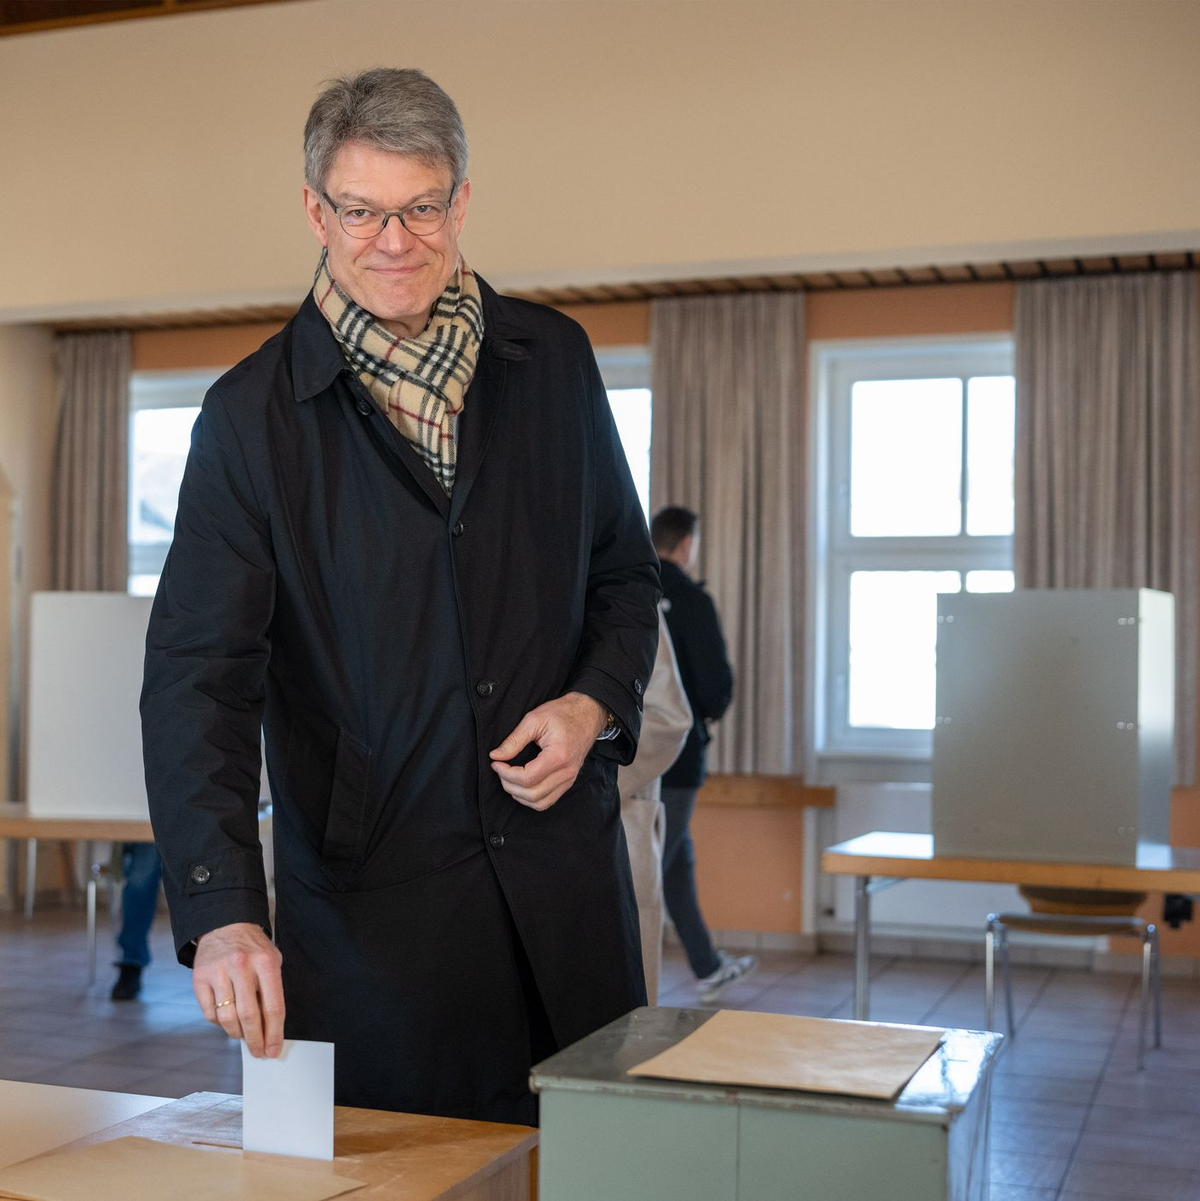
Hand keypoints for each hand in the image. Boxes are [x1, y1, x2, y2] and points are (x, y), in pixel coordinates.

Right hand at [193, 922, 284, 1058]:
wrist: (225, 924)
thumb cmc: (253, 948)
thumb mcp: (271, 961)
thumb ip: (272, 991)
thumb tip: (271, 1029)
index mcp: (265, 962)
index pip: (273, 1007)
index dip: (274, 1033)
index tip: (273, 1050)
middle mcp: (242, 966)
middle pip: (249, 1016)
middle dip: (255, 1040)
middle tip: (258, 1052)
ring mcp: (218, 972)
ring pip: (227, 1018)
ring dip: (237, 1034)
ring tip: (243, 1036)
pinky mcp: (200, 978)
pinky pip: (209, 1013)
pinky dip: (219, 1023)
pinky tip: (227, 1020)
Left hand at [490, 691, 607, 810]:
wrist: (586, 714)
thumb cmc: (562, 714)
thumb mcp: (534, 719)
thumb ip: (514, 740)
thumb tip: (496, 756)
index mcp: (558, 756)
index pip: (528, 778)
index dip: (506, 774)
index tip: (496, 763)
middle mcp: (566, 772)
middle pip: (532, 794)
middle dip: (509, 785)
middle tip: (500, 770)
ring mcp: (569, 779)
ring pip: (540, 803)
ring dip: (519, 795)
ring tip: (509, 778)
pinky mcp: (568, 782)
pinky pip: (548, 801)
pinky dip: (531, 799)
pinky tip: (522, 786)